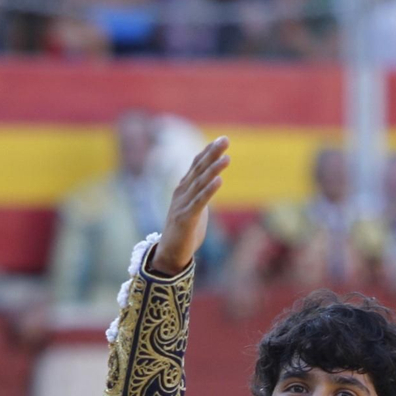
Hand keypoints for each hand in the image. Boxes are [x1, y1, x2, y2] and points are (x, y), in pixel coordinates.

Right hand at [149, 136, 228, 276]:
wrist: (169, 255)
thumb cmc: (184, 232)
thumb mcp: (194, 208)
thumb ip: (200, 193)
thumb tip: (212, 180)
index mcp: (184, 190)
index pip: (196, 166)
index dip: (208, 152)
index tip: (221, 140)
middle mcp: (182, 193)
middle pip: (199, 170)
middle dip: (212, 154)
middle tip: (225, 139)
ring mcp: (183, 205)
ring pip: (200, 183)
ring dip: (214, 169)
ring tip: (226, 157)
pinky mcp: (186, 219)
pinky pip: (199, 202)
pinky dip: (209, 190)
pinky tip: (219, 180)